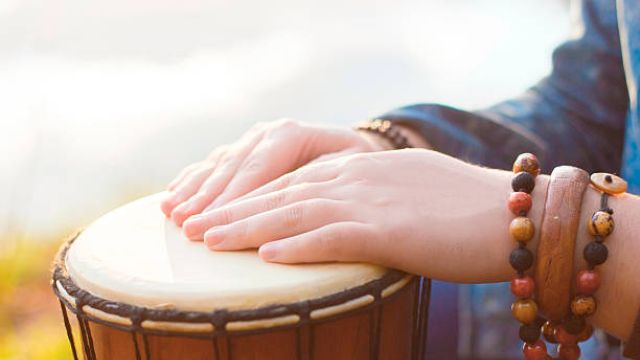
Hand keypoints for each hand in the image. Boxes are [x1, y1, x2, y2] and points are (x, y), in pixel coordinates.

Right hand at [161, 119, 390, 225]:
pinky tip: (170, 195)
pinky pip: (210, 164)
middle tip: (185, 226)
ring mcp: (250, 139)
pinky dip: (190, 180)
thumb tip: (291, 208)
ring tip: (170, 213)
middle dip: (206, 199)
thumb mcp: (351, 169)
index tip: (212, 224)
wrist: (353, 148)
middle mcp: (266, 132)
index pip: (256, 169)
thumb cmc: (356, 166)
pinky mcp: (242, 149)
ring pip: (217, 165)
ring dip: (192, 190)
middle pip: (231, 169)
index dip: (232, 198)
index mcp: (290, 133)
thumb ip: (319, 180)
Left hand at [182, 149, 537, 281]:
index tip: (216, 211)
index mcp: (362, 167)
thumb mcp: (408, 195)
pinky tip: (266, 256)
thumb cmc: (465, 213)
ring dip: (248, 227)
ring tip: (208, 241)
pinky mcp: (391, 230)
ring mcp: (373, 200)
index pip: (293, 179)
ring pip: (296, 211)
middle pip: (282, 192)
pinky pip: (334, 236)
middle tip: (191, 226)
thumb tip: (343, 223)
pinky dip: (297, 245)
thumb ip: (370, 202)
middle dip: (233, 210)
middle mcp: (359, 176)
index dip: (250, 196)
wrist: (517, 214)